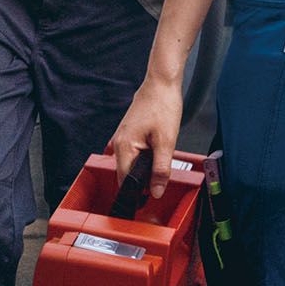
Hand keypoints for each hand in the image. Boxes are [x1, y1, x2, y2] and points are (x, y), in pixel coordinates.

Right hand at [109, 73, 184, 198]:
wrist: (161, 84)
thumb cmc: (162, 107)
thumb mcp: (166, 142)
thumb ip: (161, 169)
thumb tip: (156, 191)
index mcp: (124, 147)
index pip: (126, 180)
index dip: (138, 192)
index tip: (148, 201)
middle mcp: (118, 143)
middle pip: (127, 173)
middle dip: (142, 182)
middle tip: (159, 184)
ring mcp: (122, 138)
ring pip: (131, 164)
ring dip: (144, 170)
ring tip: (160, 167)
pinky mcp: (128, 134)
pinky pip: (133, 154)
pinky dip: (143, 159)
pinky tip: (156, 155)